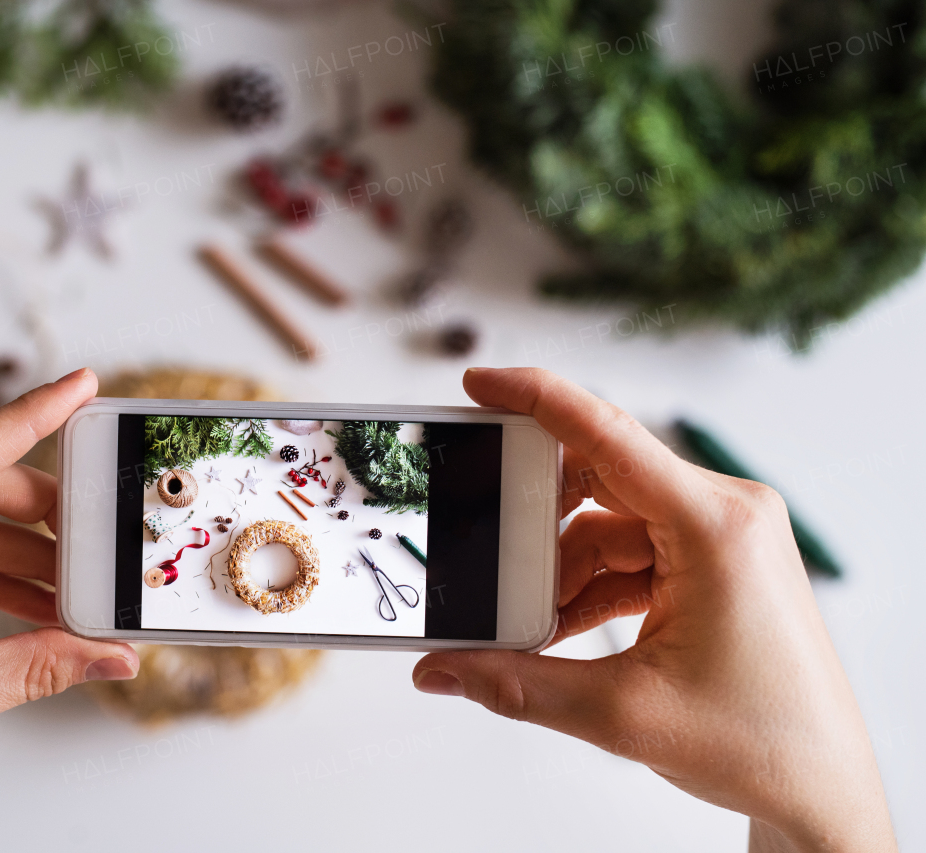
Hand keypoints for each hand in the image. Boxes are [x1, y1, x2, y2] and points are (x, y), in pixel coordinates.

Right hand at [413, 368, 895, 852]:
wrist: (821, 786)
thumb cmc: (760, 742)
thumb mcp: (622, 713)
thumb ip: (516, 684)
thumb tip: (438, 670)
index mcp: (715, 527)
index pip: (608, 434)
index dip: (536, 398)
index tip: (477, 383)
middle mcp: (724, 514)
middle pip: (600, 477)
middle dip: (535, 517)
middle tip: (481, 541)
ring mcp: (721, 537)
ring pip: (608, 523)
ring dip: (559, 566)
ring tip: (525, 619)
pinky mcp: (713, 564)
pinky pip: (630, 552)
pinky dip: (588, 585)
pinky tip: (557, 628)